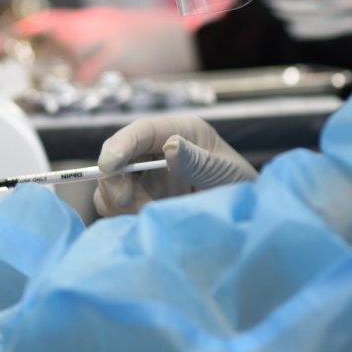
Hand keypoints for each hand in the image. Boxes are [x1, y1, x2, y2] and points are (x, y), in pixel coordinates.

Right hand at [94, 115, 257, 216]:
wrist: (244, 214)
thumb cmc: (240, 185)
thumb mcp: (224, 171)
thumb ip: (197, 160)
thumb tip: (169, 147)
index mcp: (178, 131)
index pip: (141, 131)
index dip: (120, 145)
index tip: (108, 166)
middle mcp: (156, 149)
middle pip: (117, 157)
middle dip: (116, 181)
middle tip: (129, 203)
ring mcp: (146, 175)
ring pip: (111, 183)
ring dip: (120, 201)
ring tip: (148, 214)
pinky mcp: (141, 198)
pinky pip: (115, 205)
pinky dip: (122, 214)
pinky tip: (144, 220)